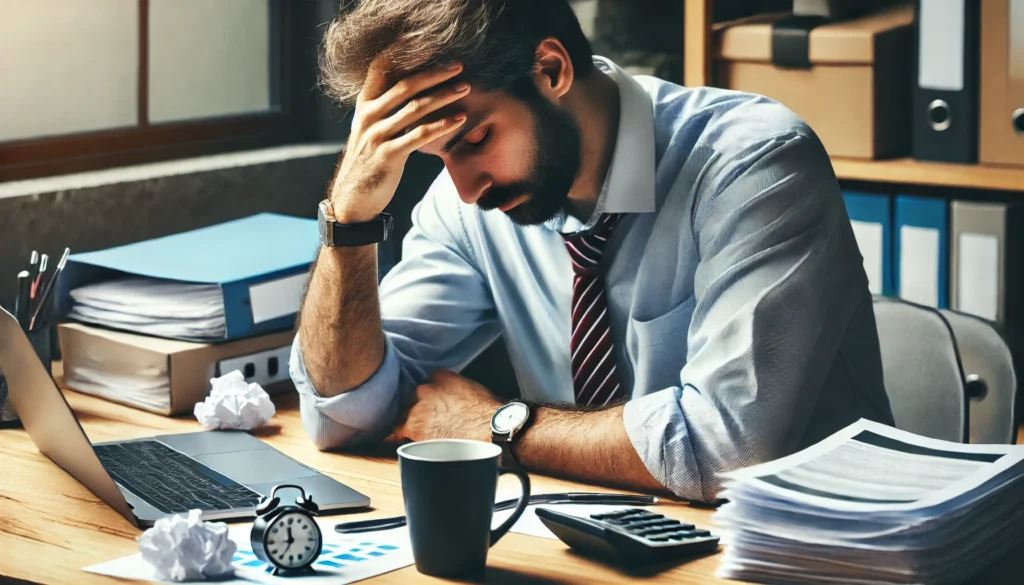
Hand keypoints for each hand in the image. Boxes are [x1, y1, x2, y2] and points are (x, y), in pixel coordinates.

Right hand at [329, 57, 470, 222]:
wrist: (352, 197)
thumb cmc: (368, 162)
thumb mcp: (370, 129)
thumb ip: (386, 109)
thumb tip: (412, 90)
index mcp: (365, 104)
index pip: (380, 68)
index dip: (402, 51)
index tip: (427, 43)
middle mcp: (369, 115)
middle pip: (405, 84)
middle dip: (435, 73)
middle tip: (459, 66)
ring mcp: (377, 134)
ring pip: (415, 108)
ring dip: (444, 96)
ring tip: (465, 88)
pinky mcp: (388, 155)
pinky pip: (420, 135)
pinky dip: (443, 125)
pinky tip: (460, 119)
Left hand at [393, 371, 501, 442]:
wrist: (487, 431)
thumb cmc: (486, 414)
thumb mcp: (473, 389)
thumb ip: (456, 387)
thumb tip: (454, 395)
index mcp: (441, 377)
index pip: (429, 381)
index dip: (432, 395)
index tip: (435, 403)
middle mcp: (426, 388)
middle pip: (415, 397)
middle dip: (422, 407)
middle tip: (432, 419)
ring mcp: (418, 407)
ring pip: (406, 413)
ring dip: (413, 421)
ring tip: (424, 432)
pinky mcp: (414, 427)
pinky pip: (399, 430)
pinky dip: (403, 434)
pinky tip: (406, 439)